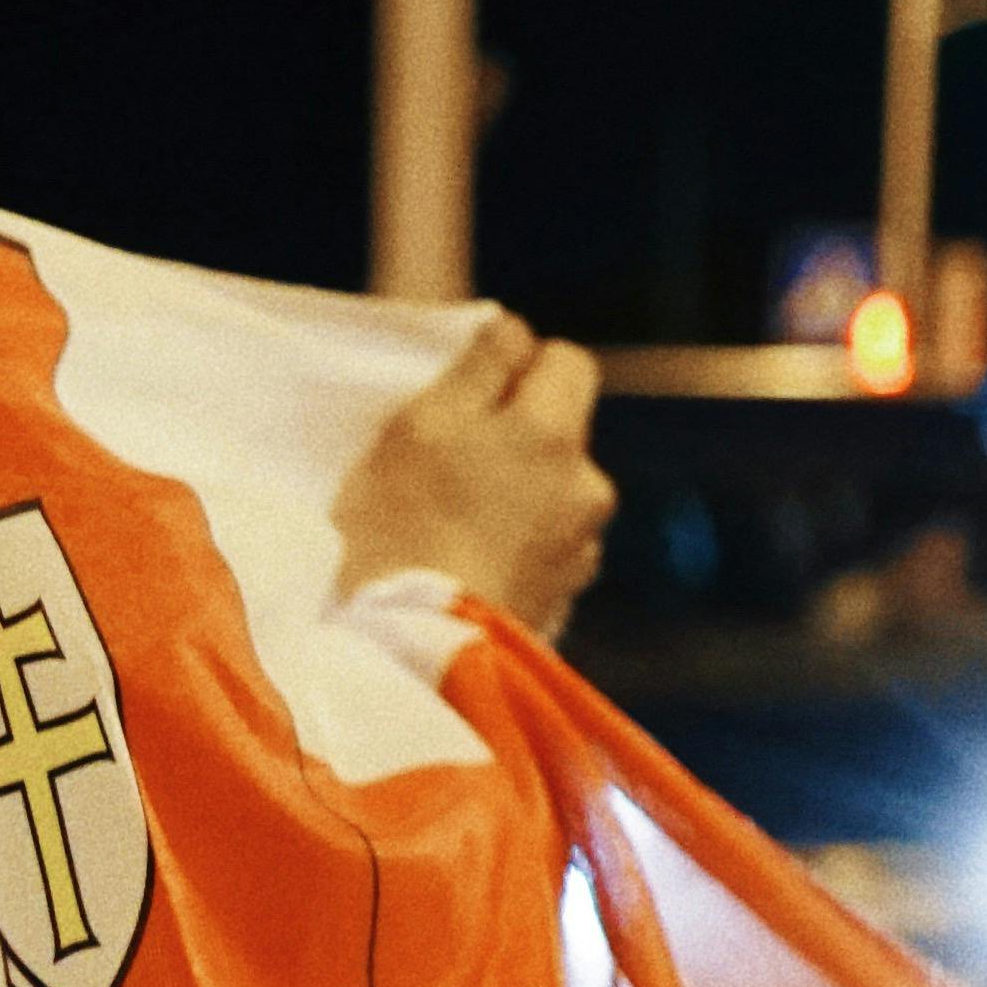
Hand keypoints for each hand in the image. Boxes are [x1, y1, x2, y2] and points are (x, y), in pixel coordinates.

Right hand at [332, 311, 613, 644]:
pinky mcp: (564, 603)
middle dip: (516, 437)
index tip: (468, 393)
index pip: (567, 359)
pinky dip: (517, 550)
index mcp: (553, 432)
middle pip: (561, 433)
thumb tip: (512, 329)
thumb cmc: (399, 530)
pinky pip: (546, 552)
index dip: (520, 366)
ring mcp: (581, 551)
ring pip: (554, 496)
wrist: (413, 657)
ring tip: (452, 527)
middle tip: (448, 464)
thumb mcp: (419, 427)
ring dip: (519, 498)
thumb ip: (476, 369)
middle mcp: (587, 486)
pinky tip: (467, 569)